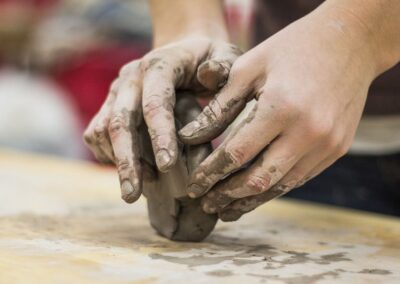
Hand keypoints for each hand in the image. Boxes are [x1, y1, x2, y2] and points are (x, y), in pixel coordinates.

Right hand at [83, 36, 240, 202]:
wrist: (183, 51)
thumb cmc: (208, 59)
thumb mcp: (225, 55)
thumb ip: (222, 67)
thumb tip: (208, 76)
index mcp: (160, 65)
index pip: (155, 103)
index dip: (160, 135)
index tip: (168, 167)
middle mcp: (131, 78)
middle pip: (120, 121)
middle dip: (127, 161)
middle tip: (132, 196)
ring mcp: (117, 91)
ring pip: (103, 130)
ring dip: (117, 162)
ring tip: (135, 190)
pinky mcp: (110, 104)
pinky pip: (97, 133)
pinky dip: (108, 155)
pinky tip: (129, 171)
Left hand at [179, 6, 380, 220]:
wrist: (350, 42)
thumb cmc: (292, 49)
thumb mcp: (249, 67)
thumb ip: (220, 106)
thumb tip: (189, 137)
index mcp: (281, 107)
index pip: (236, 153)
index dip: (210, 173)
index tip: (193, 186)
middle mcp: (308, 132)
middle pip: (258, 179)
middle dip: (227, 195)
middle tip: (206, 204)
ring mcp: (327, 144)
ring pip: (281, 185)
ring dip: (251, 200)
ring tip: (227, 210)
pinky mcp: (338, 148)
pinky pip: (301, 177)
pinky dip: (275, 187)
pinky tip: (256, 192)